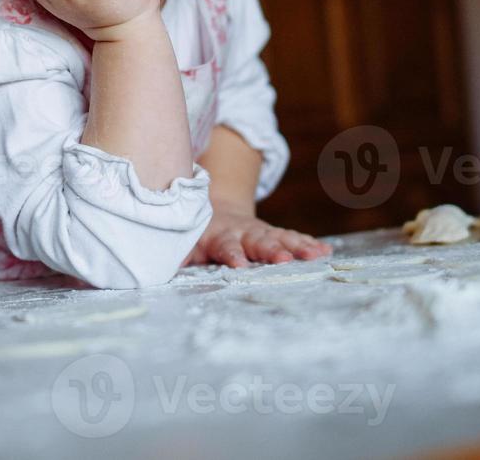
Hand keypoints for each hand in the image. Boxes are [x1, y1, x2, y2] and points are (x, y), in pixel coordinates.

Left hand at [181, 202, 333, 267]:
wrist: (211, 208)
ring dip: (298, 246)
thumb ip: (173, 259)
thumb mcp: (179, 245)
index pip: (225, 246)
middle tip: (284, 259)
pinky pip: (292, 237)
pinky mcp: (272, 234)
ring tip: (316, 255)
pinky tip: (325, 252)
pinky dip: (308, 243)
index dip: (232, 254)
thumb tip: (154, 272)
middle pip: (258, 240)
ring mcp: (259, 231)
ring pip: (280, 237)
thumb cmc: (193, 236)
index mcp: (216, 237)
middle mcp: (241, 232)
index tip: (240, 264)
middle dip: (271, 250)